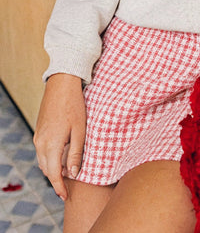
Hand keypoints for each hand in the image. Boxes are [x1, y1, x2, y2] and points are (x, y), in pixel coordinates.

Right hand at [33, 73, 85, 200]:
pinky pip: (42, 151)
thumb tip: (74, 172)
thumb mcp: (80, 130)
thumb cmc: (74, 105)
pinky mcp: (39, 130)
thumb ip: (76, 152)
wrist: (61, 85)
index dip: (59, 187)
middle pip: (47, 169)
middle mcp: (41, 143)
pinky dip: (50, 158)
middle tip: (69, 185)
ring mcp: (38, 136)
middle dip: (56, 179)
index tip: (65, 196)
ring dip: (53, 168)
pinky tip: (61, 155)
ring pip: (43, 160)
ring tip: (68, 171)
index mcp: (51, 145)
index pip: (54, 174)